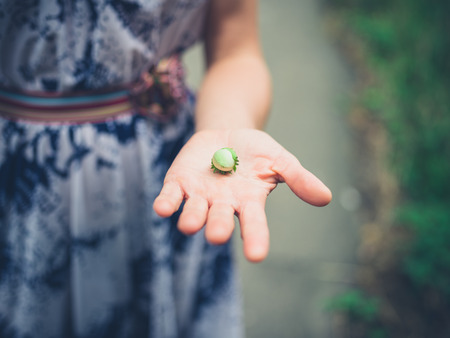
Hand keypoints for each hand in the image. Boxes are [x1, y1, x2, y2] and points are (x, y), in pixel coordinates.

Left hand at [153, 129, 331, 261]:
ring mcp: (199, 196)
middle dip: (218, 227)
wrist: (227, 132)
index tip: (257, 255)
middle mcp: (223, 205)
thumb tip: (326, 198)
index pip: (254, 225)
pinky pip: (171, 196)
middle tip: (218, 234)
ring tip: (190, 225)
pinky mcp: (179, 183)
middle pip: (220, 220)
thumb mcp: (280, 160)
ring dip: (191, 219)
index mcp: (249, 203)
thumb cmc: (256, 151)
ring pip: (194, 212)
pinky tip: (162, 208)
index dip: (256, 239)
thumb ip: (299, 179)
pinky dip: (166, 202)